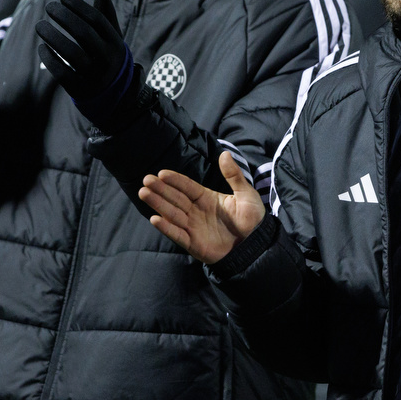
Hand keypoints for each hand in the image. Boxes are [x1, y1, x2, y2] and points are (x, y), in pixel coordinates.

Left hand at [36, 0, 140, 129]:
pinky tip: (42, 48)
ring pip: (71, 53)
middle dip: (64, 17)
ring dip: (52, 36)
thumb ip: (106, 16)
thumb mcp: (113, 39)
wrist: (115, 97)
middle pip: (84, 33)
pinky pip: (62, 73)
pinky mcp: (81, 89)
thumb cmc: (108, 59)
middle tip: (48, 7)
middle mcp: (107, 59)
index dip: (79, 6)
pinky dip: (50, 59)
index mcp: (116, 44)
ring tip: (39, 25)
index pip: (97, 19)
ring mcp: (94, 75)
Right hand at [139, 152, 265, 262]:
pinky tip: (155, 219)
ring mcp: (193, 227)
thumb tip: (224, 153)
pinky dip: (166, 228)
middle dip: (160, 189)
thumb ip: (234, 176)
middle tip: (146, 180)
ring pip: (172, 213)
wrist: (256, 246)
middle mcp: (196, 211)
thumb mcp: (246, 194)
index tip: (162, 173)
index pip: (187, 187)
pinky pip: (177, 234)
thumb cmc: (252, 220)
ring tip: (144, 193)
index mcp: (206, 198)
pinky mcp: (193, 243)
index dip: (175, 180)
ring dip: (158, 204)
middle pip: (175, 198)